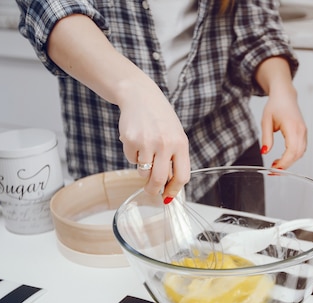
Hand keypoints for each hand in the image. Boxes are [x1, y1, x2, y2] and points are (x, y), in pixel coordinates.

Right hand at [117, 78, 190, 200]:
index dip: (174, 190)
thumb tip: (169, 186)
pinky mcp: (130, 140)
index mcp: (181, 144)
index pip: (182, 176)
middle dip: (154, 190)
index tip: (168, 196)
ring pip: (144, 172)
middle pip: (160, 180)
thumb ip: (175, 159)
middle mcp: (165, 144)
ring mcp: (147, 142)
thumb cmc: (160, 118)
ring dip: (143, 169)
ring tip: (145, 152)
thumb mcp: (175, 136)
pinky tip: (137, 141)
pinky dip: (133, 156)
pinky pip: (131, 160)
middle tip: (151, 191)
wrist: (140, 96)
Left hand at [260, 85, 306, 168]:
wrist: (285, 95)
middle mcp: (301, 130)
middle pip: (297, 154)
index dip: (284, 162)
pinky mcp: (303, 134)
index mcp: (292, 126)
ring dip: (290, 162)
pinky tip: (283, 158)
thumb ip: (266, 138)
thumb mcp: (266, 121)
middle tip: (273, 170)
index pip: (292, 150)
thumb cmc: (276, 105)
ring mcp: (304, 132)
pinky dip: (293, 156)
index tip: (274, 168)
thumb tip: (265, 152)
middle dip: (286, 165)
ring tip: (276, 164)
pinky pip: (301, 149)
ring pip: (300, 153)